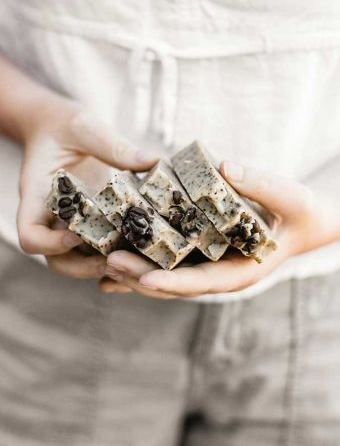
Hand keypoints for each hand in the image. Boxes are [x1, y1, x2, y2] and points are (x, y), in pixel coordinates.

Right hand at [17, 93, 156, 277]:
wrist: (60, 128)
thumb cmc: (64, 125)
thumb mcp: (84, 127)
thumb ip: (112, 145)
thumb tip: (153, 162)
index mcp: (38, 196)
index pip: (30, 235)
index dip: (50, 245)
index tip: (76, 236)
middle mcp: (52, 217)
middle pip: (56, 261)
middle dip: (83, 268)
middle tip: (115, 262)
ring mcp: (71, 223)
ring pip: (80, 260)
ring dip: (104, 266)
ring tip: (134, 261)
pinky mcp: (91, 222)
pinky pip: (100, 246)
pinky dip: (118, 253)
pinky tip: (143, 249)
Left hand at [102, 161, 339, 298]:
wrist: (302, 220)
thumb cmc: (298, 210)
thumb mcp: (288, 195)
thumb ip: (260, 184)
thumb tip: (224, 167)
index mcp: (241, 270)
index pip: (203, 282)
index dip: (173, 282)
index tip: (143, 279)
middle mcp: (219, 274)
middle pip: (176, 283)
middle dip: (142, 277)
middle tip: (108, 263)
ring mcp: (208, 265)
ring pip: (167, 275)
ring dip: (135, 271)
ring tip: (101, 261)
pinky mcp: (200, 253)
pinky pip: (168, 261)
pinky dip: (142, 261)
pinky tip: (112, 260)